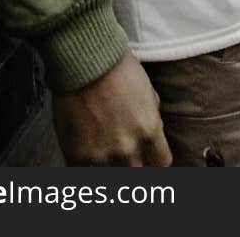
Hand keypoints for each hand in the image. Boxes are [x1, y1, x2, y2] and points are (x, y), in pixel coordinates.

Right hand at [52, 51, 171, 166]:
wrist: (84, 60)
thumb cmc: (116, 68)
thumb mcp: (148, 90)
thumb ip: (152, 116)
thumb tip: (152, 128)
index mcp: (149, 131)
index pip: (162, 163)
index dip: (155, 158)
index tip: (149, 156)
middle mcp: (127, 148)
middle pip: (139, 174)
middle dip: (135, 164)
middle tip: (126, 154)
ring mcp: (102, 155)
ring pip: (113, 179)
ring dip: (111, 167)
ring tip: (106, 153)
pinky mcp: (78, 155)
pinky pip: (85, 174)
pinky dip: (88, 167)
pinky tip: (88, 155)